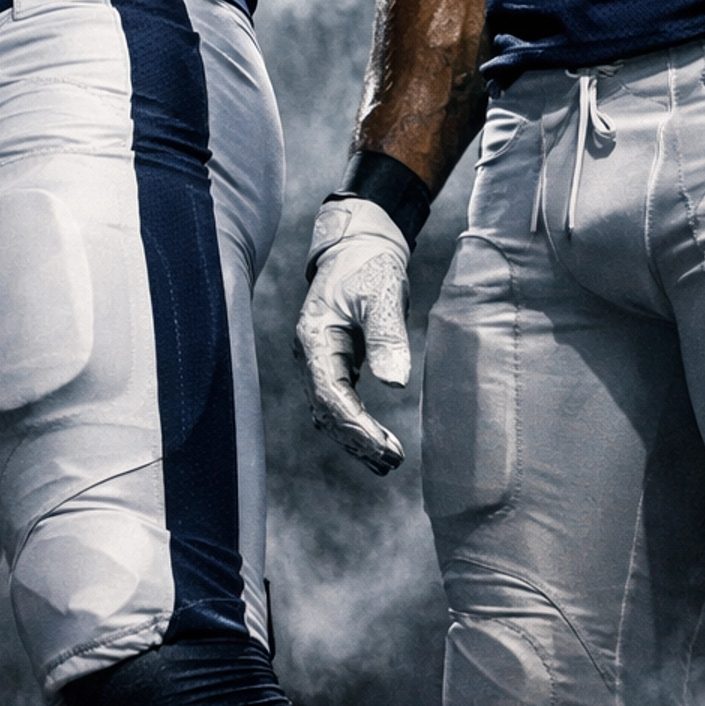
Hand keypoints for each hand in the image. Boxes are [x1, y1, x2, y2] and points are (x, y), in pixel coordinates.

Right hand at [294, 196, 411, 473]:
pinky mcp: (332, 362)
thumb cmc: (369, 264)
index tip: (385, 447)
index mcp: (314, 337)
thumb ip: (386, 337)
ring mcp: (318, 360)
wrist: (359, 244)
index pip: (330, 395)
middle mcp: (309, 354)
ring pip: (329, 412)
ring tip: (388, 461)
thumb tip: (395, 383)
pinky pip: (338, 401)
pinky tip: (377, 441)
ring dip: (355, 438)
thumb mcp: (382, 295)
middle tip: (392, 461)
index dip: (356, 426)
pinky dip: (356, 424)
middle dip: (356, 440)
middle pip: (326, 411)